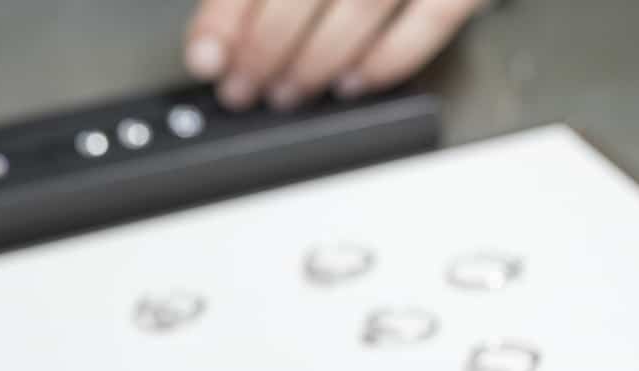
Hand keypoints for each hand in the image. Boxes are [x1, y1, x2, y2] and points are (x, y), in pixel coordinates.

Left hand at [183, 0, 485, 111]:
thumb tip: (211, 49)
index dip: (225, 17)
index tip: (207, 61)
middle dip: (266, 50)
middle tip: (246, 89)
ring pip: (360, 6)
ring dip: (316, 61)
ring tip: (290, 92)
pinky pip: (432, 19)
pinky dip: (389, 59)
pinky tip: (355, 81)